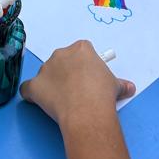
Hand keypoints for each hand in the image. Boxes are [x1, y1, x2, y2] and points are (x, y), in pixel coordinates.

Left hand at [20, 41, 134, 124]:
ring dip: (52, 84)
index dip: (84, 66)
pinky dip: (31, 94)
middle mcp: (61, 54)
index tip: (88, 78)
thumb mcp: (116, 85)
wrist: (87, 109)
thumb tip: (130, 88)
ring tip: (63, 101)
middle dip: (68, 73)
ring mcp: (46, 69)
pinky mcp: (35, 86)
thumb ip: (120, 84)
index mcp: (81, 48)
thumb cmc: (103, 93)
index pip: (80, 52)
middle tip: (77, 90)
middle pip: (62, 60)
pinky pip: (28, 88)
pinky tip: (37, 101)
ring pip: (46, 74)